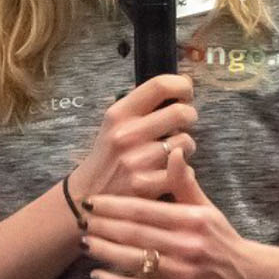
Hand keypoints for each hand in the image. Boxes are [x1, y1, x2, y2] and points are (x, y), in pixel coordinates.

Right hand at [71, 74, 196, 203]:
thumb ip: (142, 106)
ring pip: (186, 141)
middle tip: (185, 123)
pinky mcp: (146, 184)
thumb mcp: (114, 124)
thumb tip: (181, 83)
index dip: (182, 85)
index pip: (160, 85)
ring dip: (187, 146)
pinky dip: (184, 170)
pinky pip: (184, 169)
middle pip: (181, 112)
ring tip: (173, 151)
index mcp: (119, 113)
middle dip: (190, 116)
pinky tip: (172, 171)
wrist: (88, 195)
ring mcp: (136, 160)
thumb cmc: (110, 156)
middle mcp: (126, 134)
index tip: (186, 92)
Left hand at [83, 142, 261, 278]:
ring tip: (85, 244)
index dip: (114, 206)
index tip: (92, 202)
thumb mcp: (208, 210)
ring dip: (105, 252)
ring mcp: (182, 273)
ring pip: (134, 260)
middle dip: (103, 227)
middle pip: (135, 234)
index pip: (145, 210)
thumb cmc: (223, 240)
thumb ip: (185, 184)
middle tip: (80, 221)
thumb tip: (174, 152)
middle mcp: (187, 246)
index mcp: (192, 221)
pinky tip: (99, 277)